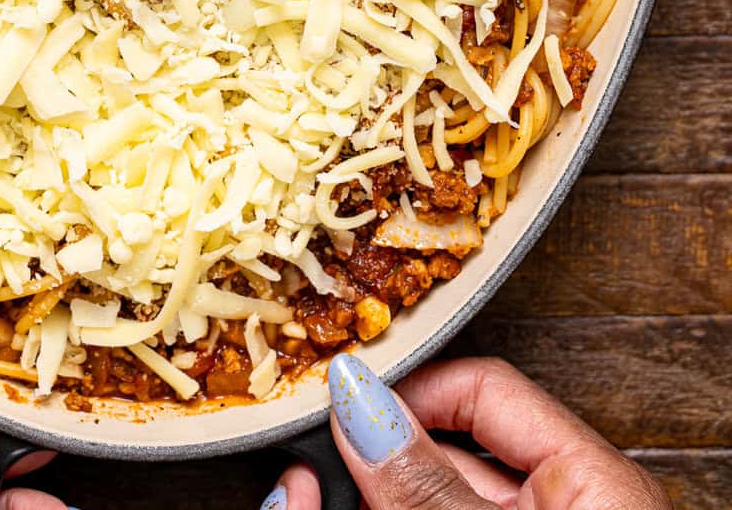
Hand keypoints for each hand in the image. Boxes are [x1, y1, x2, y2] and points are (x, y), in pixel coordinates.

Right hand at [263, 353, 670, 508]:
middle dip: (369, 442)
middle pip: (445, 446)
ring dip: (353, 487)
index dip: (405, 386)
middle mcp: (563, 501)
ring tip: (291, 490)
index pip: (481, 386)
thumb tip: (356, 401)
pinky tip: (312, 505)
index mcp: (592, 480)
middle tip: (299, 454)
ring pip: (423, 493)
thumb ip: (428, 482)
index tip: (339, 402)